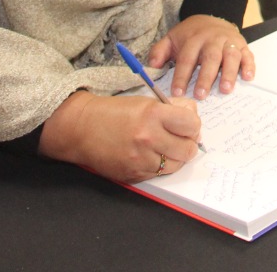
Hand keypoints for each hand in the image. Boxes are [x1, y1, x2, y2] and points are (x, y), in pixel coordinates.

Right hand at [39, 89, 201, 183]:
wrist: (82, 128)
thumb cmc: (114, 112)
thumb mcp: (146, 102)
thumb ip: (173, 108)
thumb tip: (194, 118)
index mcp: (153, 115)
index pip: (192, 124)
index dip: (193, 125)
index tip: (187, 125)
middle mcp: (148, 138)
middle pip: (188, 149)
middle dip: (187, 143)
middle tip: (180, 138)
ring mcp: (141, 159)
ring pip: (176, 165)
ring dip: (174, 157)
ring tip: (164, 147)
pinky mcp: (134, 174)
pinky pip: (158, 173)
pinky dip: (158, 165)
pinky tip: (149, 155)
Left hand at [149, 14, 253, 98]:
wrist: (211, 19)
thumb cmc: (189, 35)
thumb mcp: (171, 39)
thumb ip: (159, 52)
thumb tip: (152, 66)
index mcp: (193, 39)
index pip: (186, 58)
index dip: (181, 76)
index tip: (177, 93)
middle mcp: (212, 39)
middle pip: (210, 58)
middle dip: (205, 78)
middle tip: (201, 95)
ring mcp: (229, 42)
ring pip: (230, 56)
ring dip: (229, 73)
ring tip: (225, 90)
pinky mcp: (242, 45)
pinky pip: (248, 54)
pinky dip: (249, 65)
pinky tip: (248, 77)